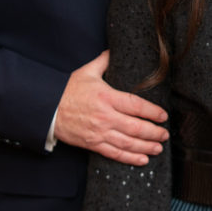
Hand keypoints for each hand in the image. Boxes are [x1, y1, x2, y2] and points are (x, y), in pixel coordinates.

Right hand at [54, 51, 168, 164]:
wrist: (47, 108)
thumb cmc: (67, 90)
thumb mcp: (86, 72)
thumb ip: (103, 61)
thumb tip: (114, 50)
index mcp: (107, 97)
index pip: (136, 105)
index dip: (152, 112)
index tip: (163, 116)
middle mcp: (105, 116)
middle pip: (136, 127)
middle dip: (154, 132)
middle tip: (165, 134)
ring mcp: (99, 132)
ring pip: (128, 143)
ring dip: (146, 147)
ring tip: (158, 148)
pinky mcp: (92, 143)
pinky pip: (114, 153)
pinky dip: (130, 158)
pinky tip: (142, 159)